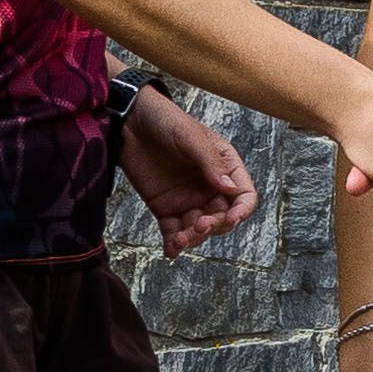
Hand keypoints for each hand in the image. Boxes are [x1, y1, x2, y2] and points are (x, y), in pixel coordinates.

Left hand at [118, 90, 259, 251]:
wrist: (129, 121)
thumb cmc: (165, 120)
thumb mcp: (190, 137)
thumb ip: (210, 162)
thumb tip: (229, 188)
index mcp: (224, 167)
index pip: (243, 195)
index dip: (241, 210)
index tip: (231, 218)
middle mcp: (209, 187)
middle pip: (222, 217)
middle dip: (214, 226)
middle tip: (200, 225)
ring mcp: (188, 200)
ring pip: (199, 229)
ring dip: (193, 238)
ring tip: (179, 240)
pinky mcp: (165, 208)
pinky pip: (173, 231)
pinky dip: (173, 244)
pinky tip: (171, 251)